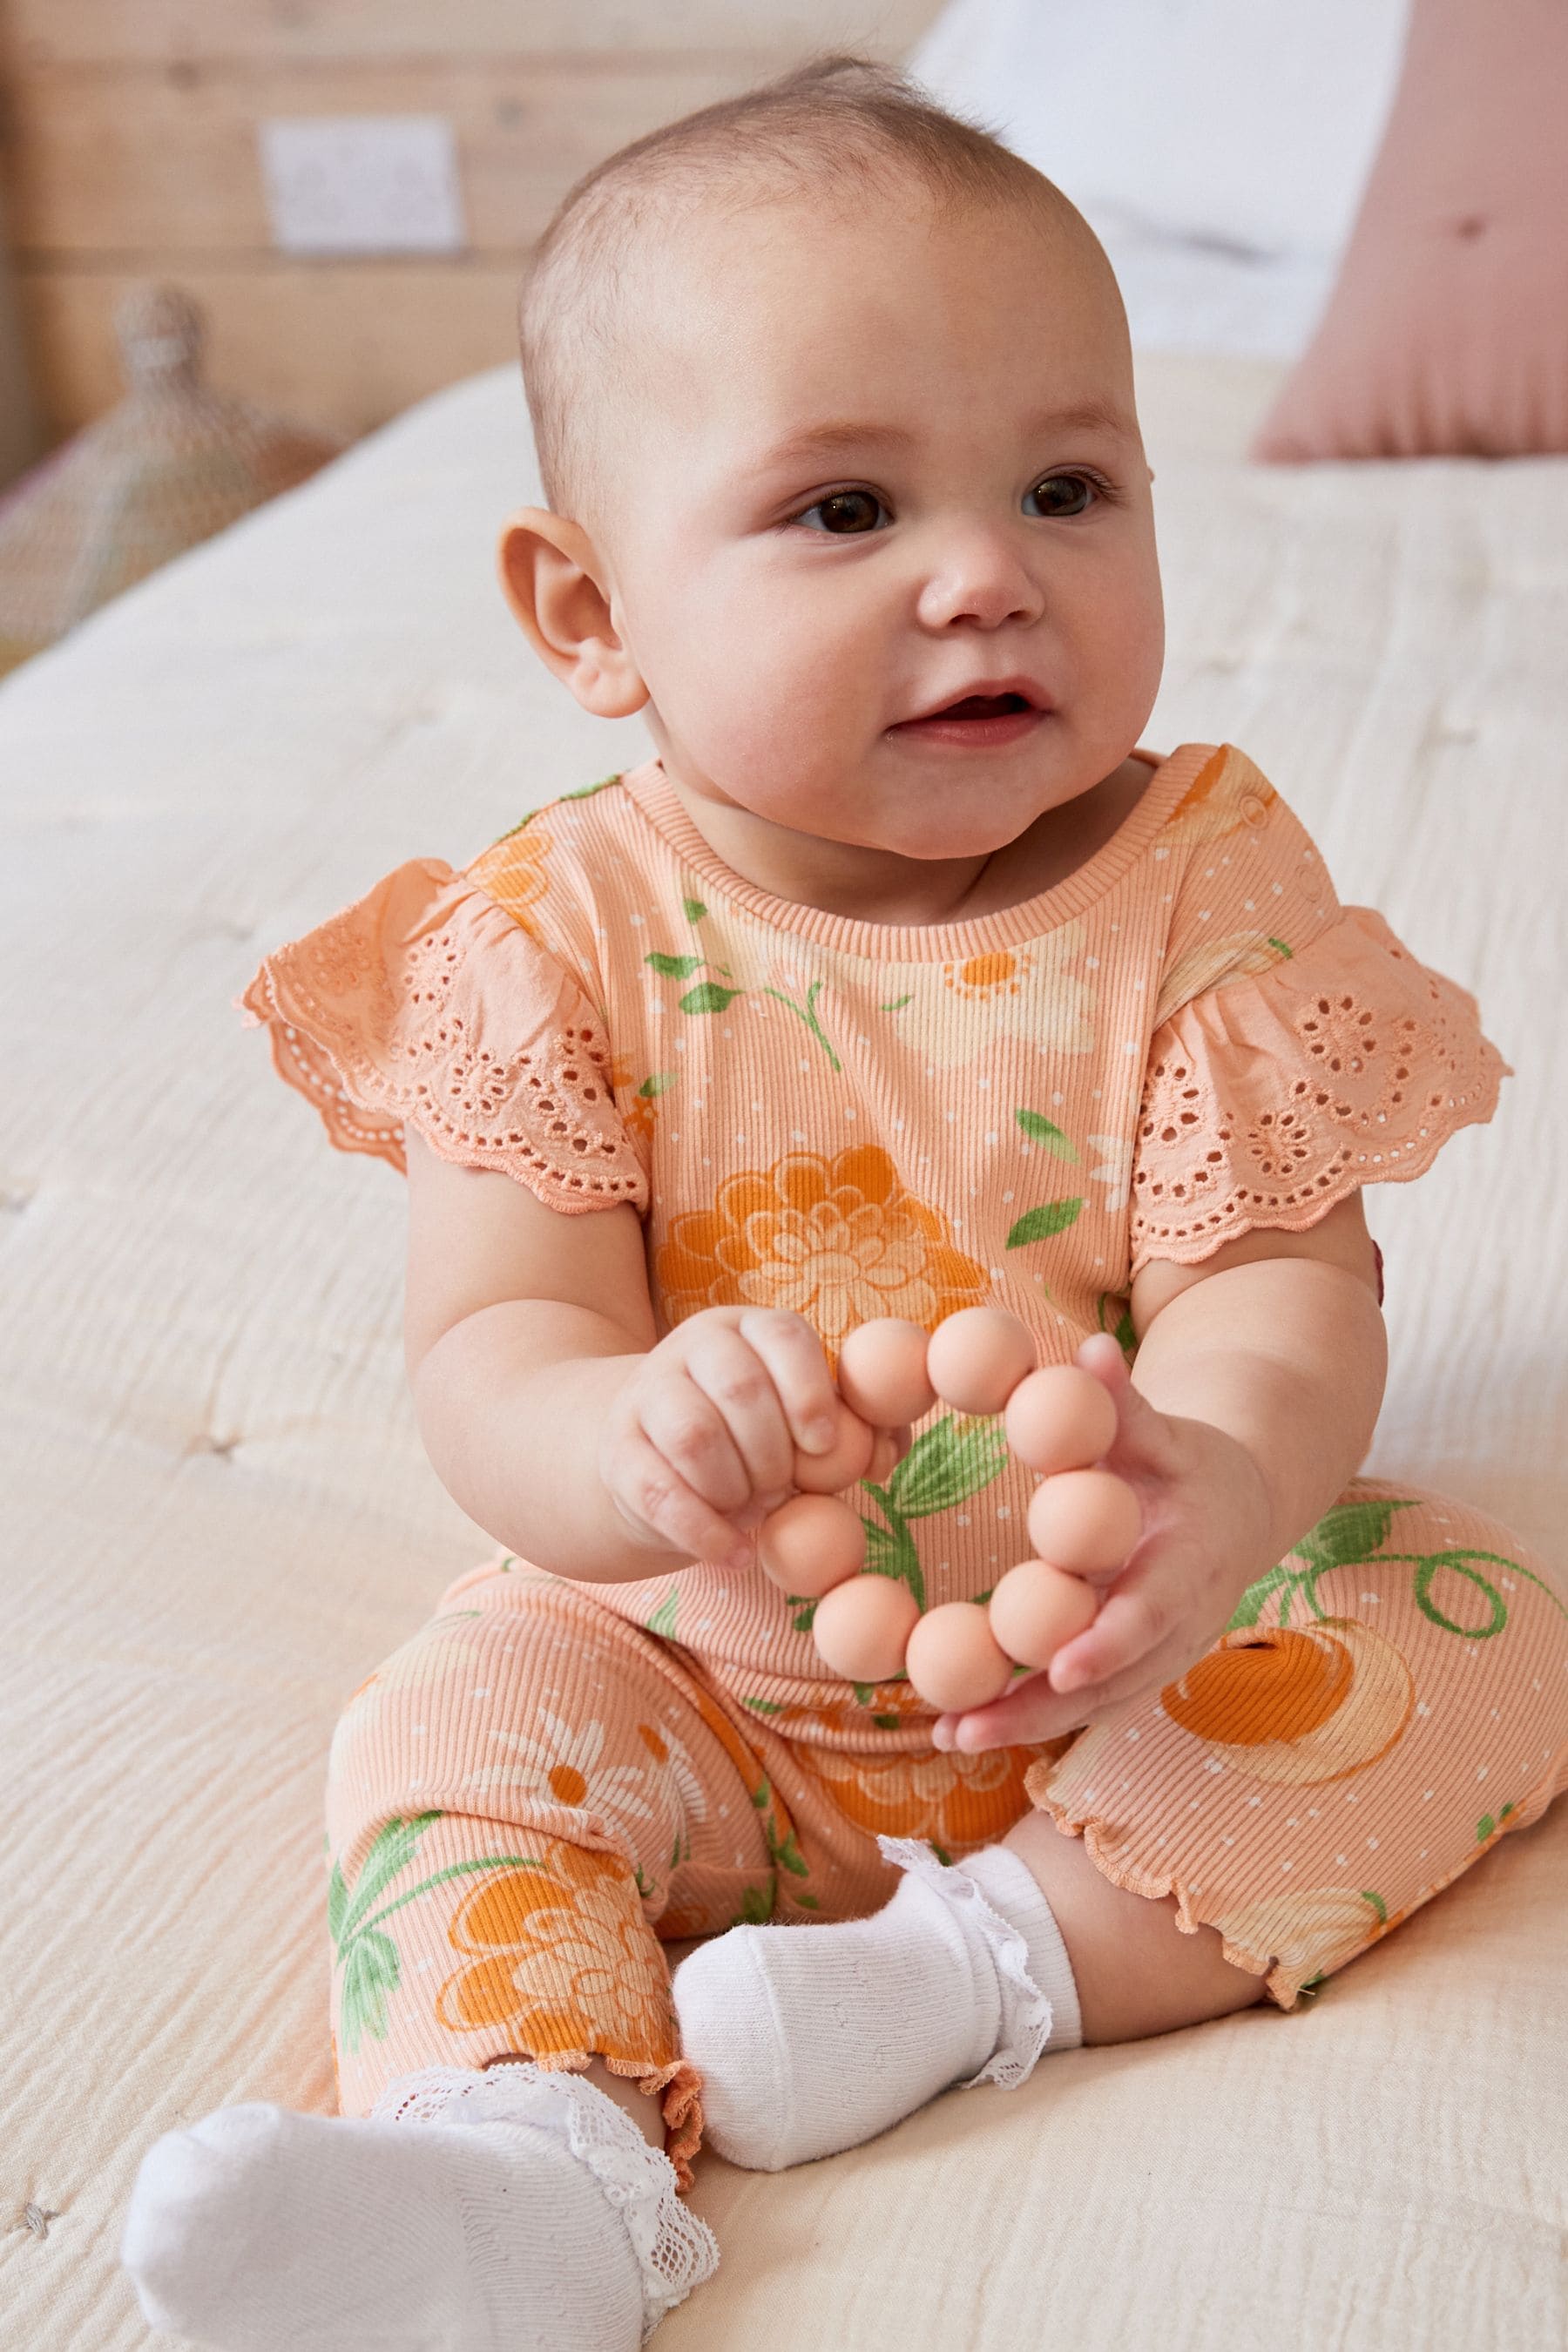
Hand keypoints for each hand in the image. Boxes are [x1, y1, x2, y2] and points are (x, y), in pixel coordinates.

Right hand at [598, 1306, 866, 1572]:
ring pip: (695, 1435)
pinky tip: (734, 1553)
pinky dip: (705, 1532)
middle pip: (740, 1386)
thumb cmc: (753, 1436)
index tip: (824, 1445)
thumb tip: (882, 1456)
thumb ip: (856, 1431)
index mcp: (746, 1327)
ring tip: (754, 1510)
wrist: (654, 1456)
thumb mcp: (802, 1421)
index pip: (782, 1334)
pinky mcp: (618, 1451)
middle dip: (774, 1452)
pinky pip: (660, 1492)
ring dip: (737, 1487)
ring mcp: (646, 1395)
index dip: (810, 1390)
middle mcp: (691, 1348)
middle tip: (785, 1488)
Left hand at [932, 1334, 1277, 1752]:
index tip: (1058, 1668)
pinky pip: (1085, 1703)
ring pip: (1094, 1706)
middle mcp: (1179, 1627)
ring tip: (948, 1737)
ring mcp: (1160, 1657)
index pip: (1149, 1614)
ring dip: (1023, 1726)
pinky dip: (1031, 1719)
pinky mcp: (1137, 1670)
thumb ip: (1127, 1402)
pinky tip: (967, 1728)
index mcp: (1190, 1566)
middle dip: (1039, 1710)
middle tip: (966, 1727)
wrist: (1240, 1511)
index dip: (1107, 1645)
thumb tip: (1091, 1348)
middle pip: (1110, 1683)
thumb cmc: (1191, 1463)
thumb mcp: (1166, 1431)